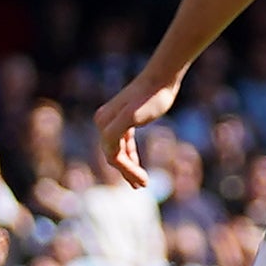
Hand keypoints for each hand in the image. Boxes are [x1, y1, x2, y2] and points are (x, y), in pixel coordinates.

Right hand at [94, 70, 180, 186]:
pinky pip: (125, 142)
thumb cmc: (151, 98)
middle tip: (142, 186)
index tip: (144, 182)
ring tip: (141, 181)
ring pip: (119, 150)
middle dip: (127, 172)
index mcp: (103, 123)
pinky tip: (137, 164)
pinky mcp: (125, 118)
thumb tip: (106, 150)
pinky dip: (131, 154)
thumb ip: (115, 132)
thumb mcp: (132, 117)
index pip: (113, 156)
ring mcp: (114, 120)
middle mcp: (103, 121)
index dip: (127, 171)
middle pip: (114, 155)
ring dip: (129, 166)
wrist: (162, 78)